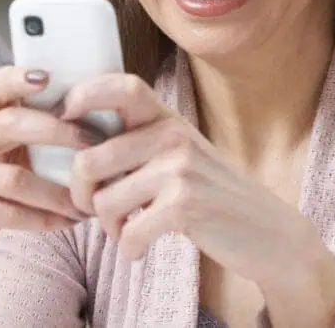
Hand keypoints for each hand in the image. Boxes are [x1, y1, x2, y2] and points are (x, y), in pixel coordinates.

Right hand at [0, 66, 93, 274]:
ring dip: (57, 193)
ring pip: (14, 179)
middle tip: (95, 142)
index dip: (17, 78)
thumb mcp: (9, 152)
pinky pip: (8, 213)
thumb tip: (103, 120)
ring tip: (87, 203)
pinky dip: (44, 219)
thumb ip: (37, 133)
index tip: (47, 77)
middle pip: (10, 124)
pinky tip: (68, 222)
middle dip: (57, 132)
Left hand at [63, 73, 334, 323]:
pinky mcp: (185, 205)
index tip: (64, 115)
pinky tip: (139, 249)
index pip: (123, 86)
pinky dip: (128, 248)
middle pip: (89, 159)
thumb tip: (78, 149)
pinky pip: (128, 232)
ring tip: (125, 229)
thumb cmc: (213, 194)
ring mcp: (180, 169)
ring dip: (107, 226)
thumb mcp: (180, 155)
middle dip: (80, 193)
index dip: (85, 94)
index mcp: (168, 119)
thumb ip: (139, 143)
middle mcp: (172, 136)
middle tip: (92, 209)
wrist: (270, 232)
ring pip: (103, 201)